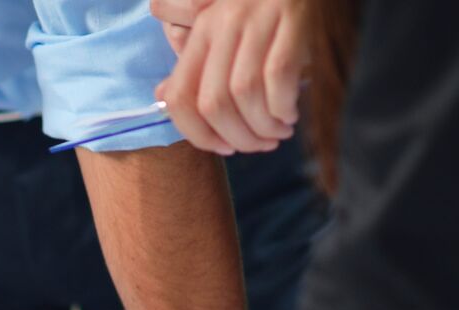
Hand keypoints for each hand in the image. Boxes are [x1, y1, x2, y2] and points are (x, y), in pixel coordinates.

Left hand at [154, 0, 304, 156]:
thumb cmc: (260, 11)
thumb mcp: (221, 30)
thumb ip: (195, 64)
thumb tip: (163, 97)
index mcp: (201, 33)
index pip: (180, 96)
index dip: (197, 134)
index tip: (222, 148)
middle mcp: (224, 25)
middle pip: (214, 102)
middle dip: (236, 137)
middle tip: (258, 145)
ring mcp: (259, 20)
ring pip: (245, 92)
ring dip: (262, 126)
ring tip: (277, 133)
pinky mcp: (294, 19)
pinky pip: (280, 75)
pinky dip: (283, 106)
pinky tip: (290, 114)